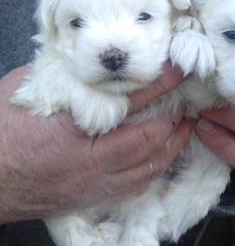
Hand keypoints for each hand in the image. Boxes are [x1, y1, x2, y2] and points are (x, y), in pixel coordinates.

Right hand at [0, 63, 193, 223]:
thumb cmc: (1, 130)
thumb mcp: (28, 92)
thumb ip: (65, 79)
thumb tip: (94, 67)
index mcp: (70, 129)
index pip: (128, 103)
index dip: (157, 85)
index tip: (176, 72)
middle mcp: (87, 163)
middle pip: (146, 142)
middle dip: (172, 121)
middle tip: (186, 103)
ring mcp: (92, 185)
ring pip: (146, 169)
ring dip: (170, 147)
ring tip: (184, 128)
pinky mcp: (91, 197)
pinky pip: (135, 186)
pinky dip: (154, 167)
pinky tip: (162, 154)